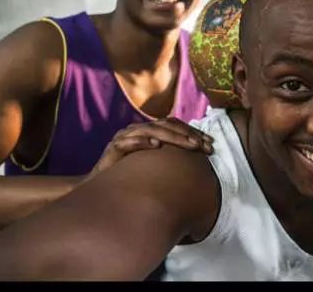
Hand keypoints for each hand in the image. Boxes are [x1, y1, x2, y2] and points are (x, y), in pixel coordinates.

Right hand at [82, 118, 213, 183]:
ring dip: (172, 136)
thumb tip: (198, 160)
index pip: (174, 125)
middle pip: (166, 126)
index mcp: (148, 131)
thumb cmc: (130, 175)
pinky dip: (142, 141)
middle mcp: (137, 130)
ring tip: (190, 144)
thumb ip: (171, 159)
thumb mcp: (154, 165)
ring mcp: (125, 137)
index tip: (210, 144)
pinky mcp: (113, 149)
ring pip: (151, 130)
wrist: (102, 187)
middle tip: (204, 145)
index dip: (193, 132)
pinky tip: (156, 145)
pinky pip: (128, 142)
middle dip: (188, 134)